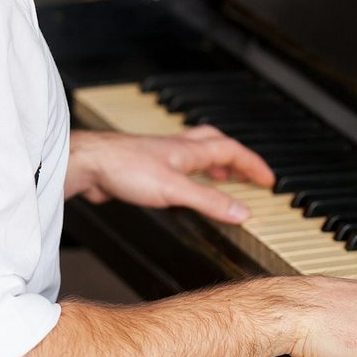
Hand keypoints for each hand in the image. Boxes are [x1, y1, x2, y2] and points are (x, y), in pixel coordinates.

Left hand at [66, 126, 273, 222]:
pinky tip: (184, 190)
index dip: (253, 164)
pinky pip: (176, 169)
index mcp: (189, 150)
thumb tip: (242, 212)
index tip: (268, 179)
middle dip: (236, 158)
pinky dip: (190, 177)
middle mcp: (177, 150)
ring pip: (196, 155)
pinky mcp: (144, 170)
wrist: (88, 165)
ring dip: (214, 165)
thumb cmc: (124, 167)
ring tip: (224, 179)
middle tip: (249, 174)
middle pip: (216, 145)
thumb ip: (209, 201)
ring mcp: (160, 157)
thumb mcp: (174, 189)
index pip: (232, 151)